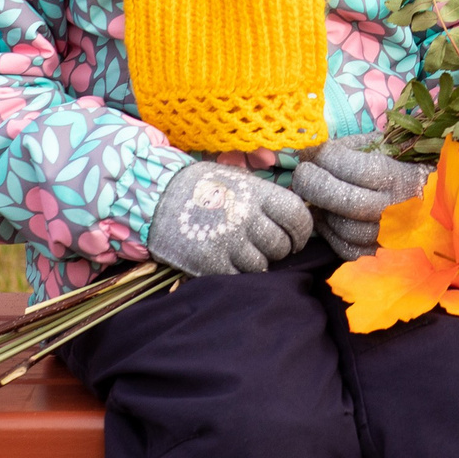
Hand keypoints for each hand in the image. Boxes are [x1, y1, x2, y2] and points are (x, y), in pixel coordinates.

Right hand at [148, 161, 313, 276]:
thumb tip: (293, 217)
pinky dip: (239, 273)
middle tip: (269, 247)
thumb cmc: (203, 187)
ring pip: (262, 265)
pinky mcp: (210, 263)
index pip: (297, 217)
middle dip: (279, 250)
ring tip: (245, 252)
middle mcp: (246, 218)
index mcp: (257, 194)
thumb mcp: (239, 180)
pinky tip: (230, 261)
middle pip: (280, 245)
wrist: (156, 196)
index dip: (302, 231)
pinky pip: (239, 276)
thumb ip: (266, 198)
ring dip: (258, 263)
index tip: (296, 237)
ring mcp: (228, 242)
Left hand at [291, 136, 432, 260]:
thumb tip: (311, 149)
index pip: (351, 167)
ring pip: (341, 226)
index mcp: (398, 176)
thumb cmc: (408, 168)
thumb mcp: (387, 147)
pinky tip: (328, 218)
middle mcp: (394, 208)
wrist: (439, 204)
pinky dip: (330, 233)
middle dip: (313, 184)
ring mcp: (388, 235)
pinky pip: (345, 248)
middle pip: (342, 199)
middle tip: (303, 175)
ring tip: (317, 197)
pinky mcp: (380, 254)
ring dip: (321, 210)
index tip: (314, 154)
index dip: (325, 158)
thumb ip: (352, 146)